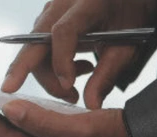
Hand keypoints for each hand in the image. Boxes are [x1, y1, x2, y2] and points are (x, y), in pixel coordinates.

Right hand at [2, 0, 156, 107]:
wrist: (122, 0)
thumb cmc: (127, 18)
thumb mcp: (125, 47)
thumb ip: (107, 75)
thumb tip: (90, 105)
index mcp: (87, 3)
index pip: (63, 31)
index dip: (62, 61)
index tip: (69, 86)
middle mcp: (62, 4)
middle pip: (35, 42)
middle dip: (29, 73)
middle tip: (61, 97)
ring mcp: (49, 11)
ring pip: (34, 50)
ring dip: (50, 74)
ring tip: (76, 85)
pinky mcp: (45, 20)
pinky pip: (37, 49)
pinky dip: (51, 67)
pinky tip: (74, 71)